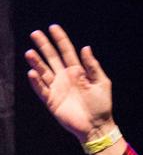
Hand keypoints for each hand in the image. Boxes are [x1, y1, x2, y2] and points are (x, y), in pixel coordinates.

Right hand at [26, 25, 114, 141]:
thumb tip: (86, 47)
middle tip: (35, 33)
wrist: (97, 127)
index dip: (60, 39)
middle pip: (52, 58)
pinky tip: (32, 73)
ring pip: (44, 71)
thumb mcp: (102, 83)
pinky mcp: (52, 101)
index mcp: (77, 71)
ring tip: (30, 52)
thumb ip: (93, 66)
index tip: (53, 27)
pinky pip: (42, 89)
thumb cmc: (102, 106)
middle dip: (44, 46)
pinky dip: (36, 82)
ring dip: (36, 62)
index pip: (66, 51)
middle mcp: (65, 77)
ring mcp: (57, 88)